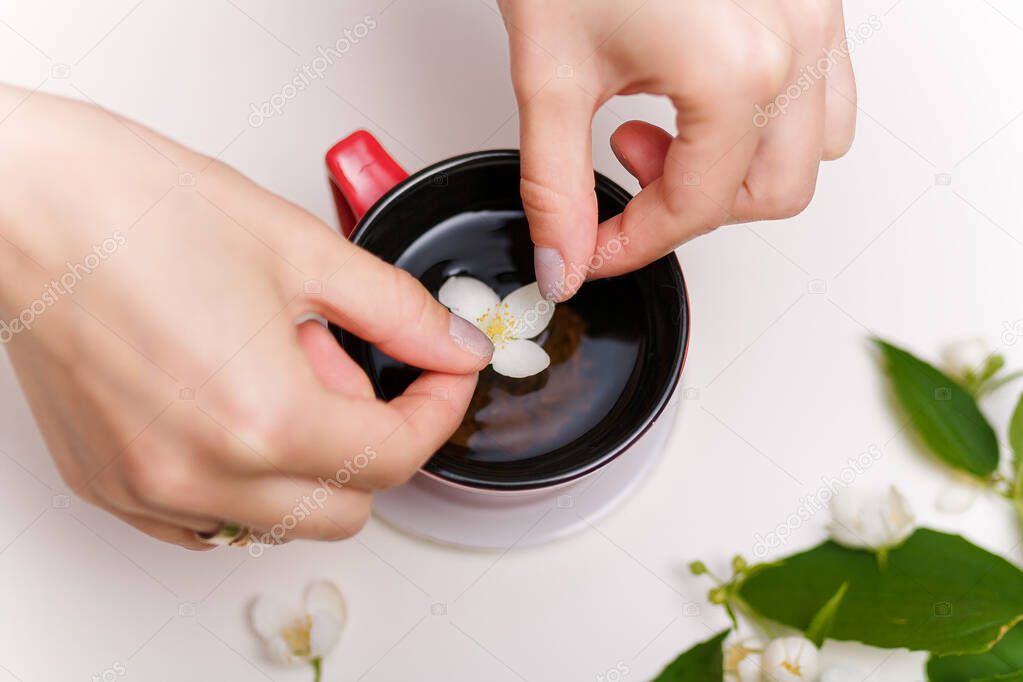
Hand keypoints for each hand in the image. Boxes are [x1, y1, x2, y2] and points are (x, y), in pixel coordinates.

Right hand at [0, 86, 492, 548]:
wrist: (24, 204)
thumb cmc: (135, 210)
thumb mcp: (303, 250)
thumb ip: (398, 314)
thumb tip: (453, 347)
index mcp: (263, 418)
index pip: (397, 456)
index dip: (438, 411)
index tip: (442, 376)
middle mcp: (202, 474)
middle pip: (348, 506)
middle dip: (372, 438)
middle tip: (338, 360)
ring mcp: (149, 490)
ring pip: (281, 519)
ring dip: (305, 459)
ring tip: (268, 368)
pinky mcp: (109, 487)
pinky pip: (210, 521)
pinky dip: (245, 479)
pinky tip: (228, 401)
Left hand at [499, 0, 856, 298]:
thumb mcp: (549, 73)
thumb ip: (555, 184)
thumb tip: (565, 256)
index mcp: (735, 69)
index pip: (697, 207)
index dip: (634, 242)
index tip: (593, 247)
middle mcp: (794, 43)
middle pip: (773, 192)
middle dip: (691, 206)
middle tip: (627, 170)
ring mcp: (814, 15)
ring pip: (813, 147)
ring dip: (739, 166)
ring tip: (668, 130)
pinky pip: (824, 91)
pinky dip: (767, 119)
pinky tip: (703, 95)